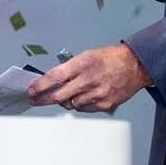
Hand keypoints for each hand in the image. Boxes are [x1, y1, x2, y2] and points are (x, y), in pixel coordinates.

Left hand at [27, 43, 151, 112]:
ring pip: (71, 104)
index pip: (55, 77)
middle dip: (44, 99)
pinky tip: (82, 97)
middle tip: (35, 99)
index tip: (31, 91)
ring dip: (64, 101)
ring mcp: (97, 94)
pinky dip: (79, 104)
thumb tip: (50, 80)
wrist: (134, 66)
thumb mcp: (86, 56)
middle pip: (60, 95)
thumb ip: (68, 68)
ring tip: (66, 94)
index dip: (40, 86)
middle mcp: (89, 80)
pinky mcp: (105, 105)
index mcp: (82, 64)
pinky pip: (84, 109)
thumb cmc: (109, 59)